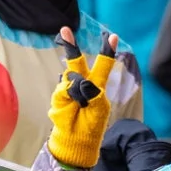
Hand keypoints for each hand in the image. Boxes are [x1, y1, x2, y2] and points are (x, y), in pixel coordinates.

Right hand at [47, 29, 120, 168]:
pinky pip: (64, 90)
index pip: (102, 66)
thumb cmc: (90, 126)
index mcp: (97, 87)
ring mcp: (68, 90)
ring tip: (79, 106)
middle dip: (70, 46)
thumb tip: (78, 80)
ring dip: (77, 90)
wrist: (75, 141)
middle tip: (64, 29)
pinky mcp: (58, 98)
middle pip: (77, 63)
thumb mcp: (100, 109)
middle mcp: (82, 85)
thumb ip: (93, 92)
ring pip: (71, 78)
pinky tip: (71, 108)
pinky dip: (69, 98)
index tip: (112, 36)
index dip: (107, 51)